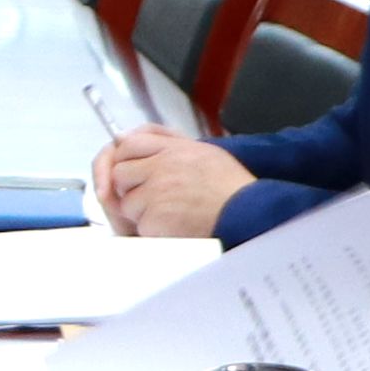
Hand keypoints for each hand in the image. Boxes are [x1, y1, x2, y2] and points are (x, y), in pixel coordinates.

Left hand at [94, 126, 250, 239]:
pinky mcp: (155, 218)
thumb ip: (166, 143)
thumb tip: (123, 138)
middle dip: (130, 188)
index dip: (125, 159)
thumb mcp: (204, 152)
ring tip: (173, 215)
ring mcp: (157, 192)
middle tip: (153, 199)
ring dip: (141, 213)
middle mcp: (162, 166)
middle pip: (120, 173)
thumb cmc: (231, 188)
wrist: (249, 214)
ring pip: (126, 203)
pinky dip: (152, 231)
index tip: (134, 172)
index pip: (128, 144)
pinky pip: (139, 225)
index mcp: (174, 148)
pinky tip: (176, 228)